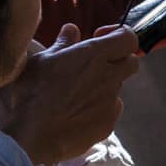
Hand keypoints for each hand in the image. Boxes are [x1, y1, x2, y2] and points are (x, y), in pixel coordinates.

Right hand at [0, 24, 141, 165]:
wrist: (33, 135)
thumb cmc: (33, 93)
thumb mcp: (42, 60)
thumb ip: (62, 44)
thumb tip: (72, 30)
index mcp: (94, 55)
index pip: (128, 38)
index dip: (119, 35)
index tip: (100, 38)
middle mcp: (108, 77)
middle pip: (132, 62)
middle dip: (119, 60)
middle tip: (95, 65)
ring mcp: (110, 102)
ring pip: (117, 87)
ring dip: (104, 85)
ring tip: (77, 94)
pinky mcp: (108, 124)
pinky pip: (110, 110)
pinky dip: (99, 108)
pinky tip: (77, 113)